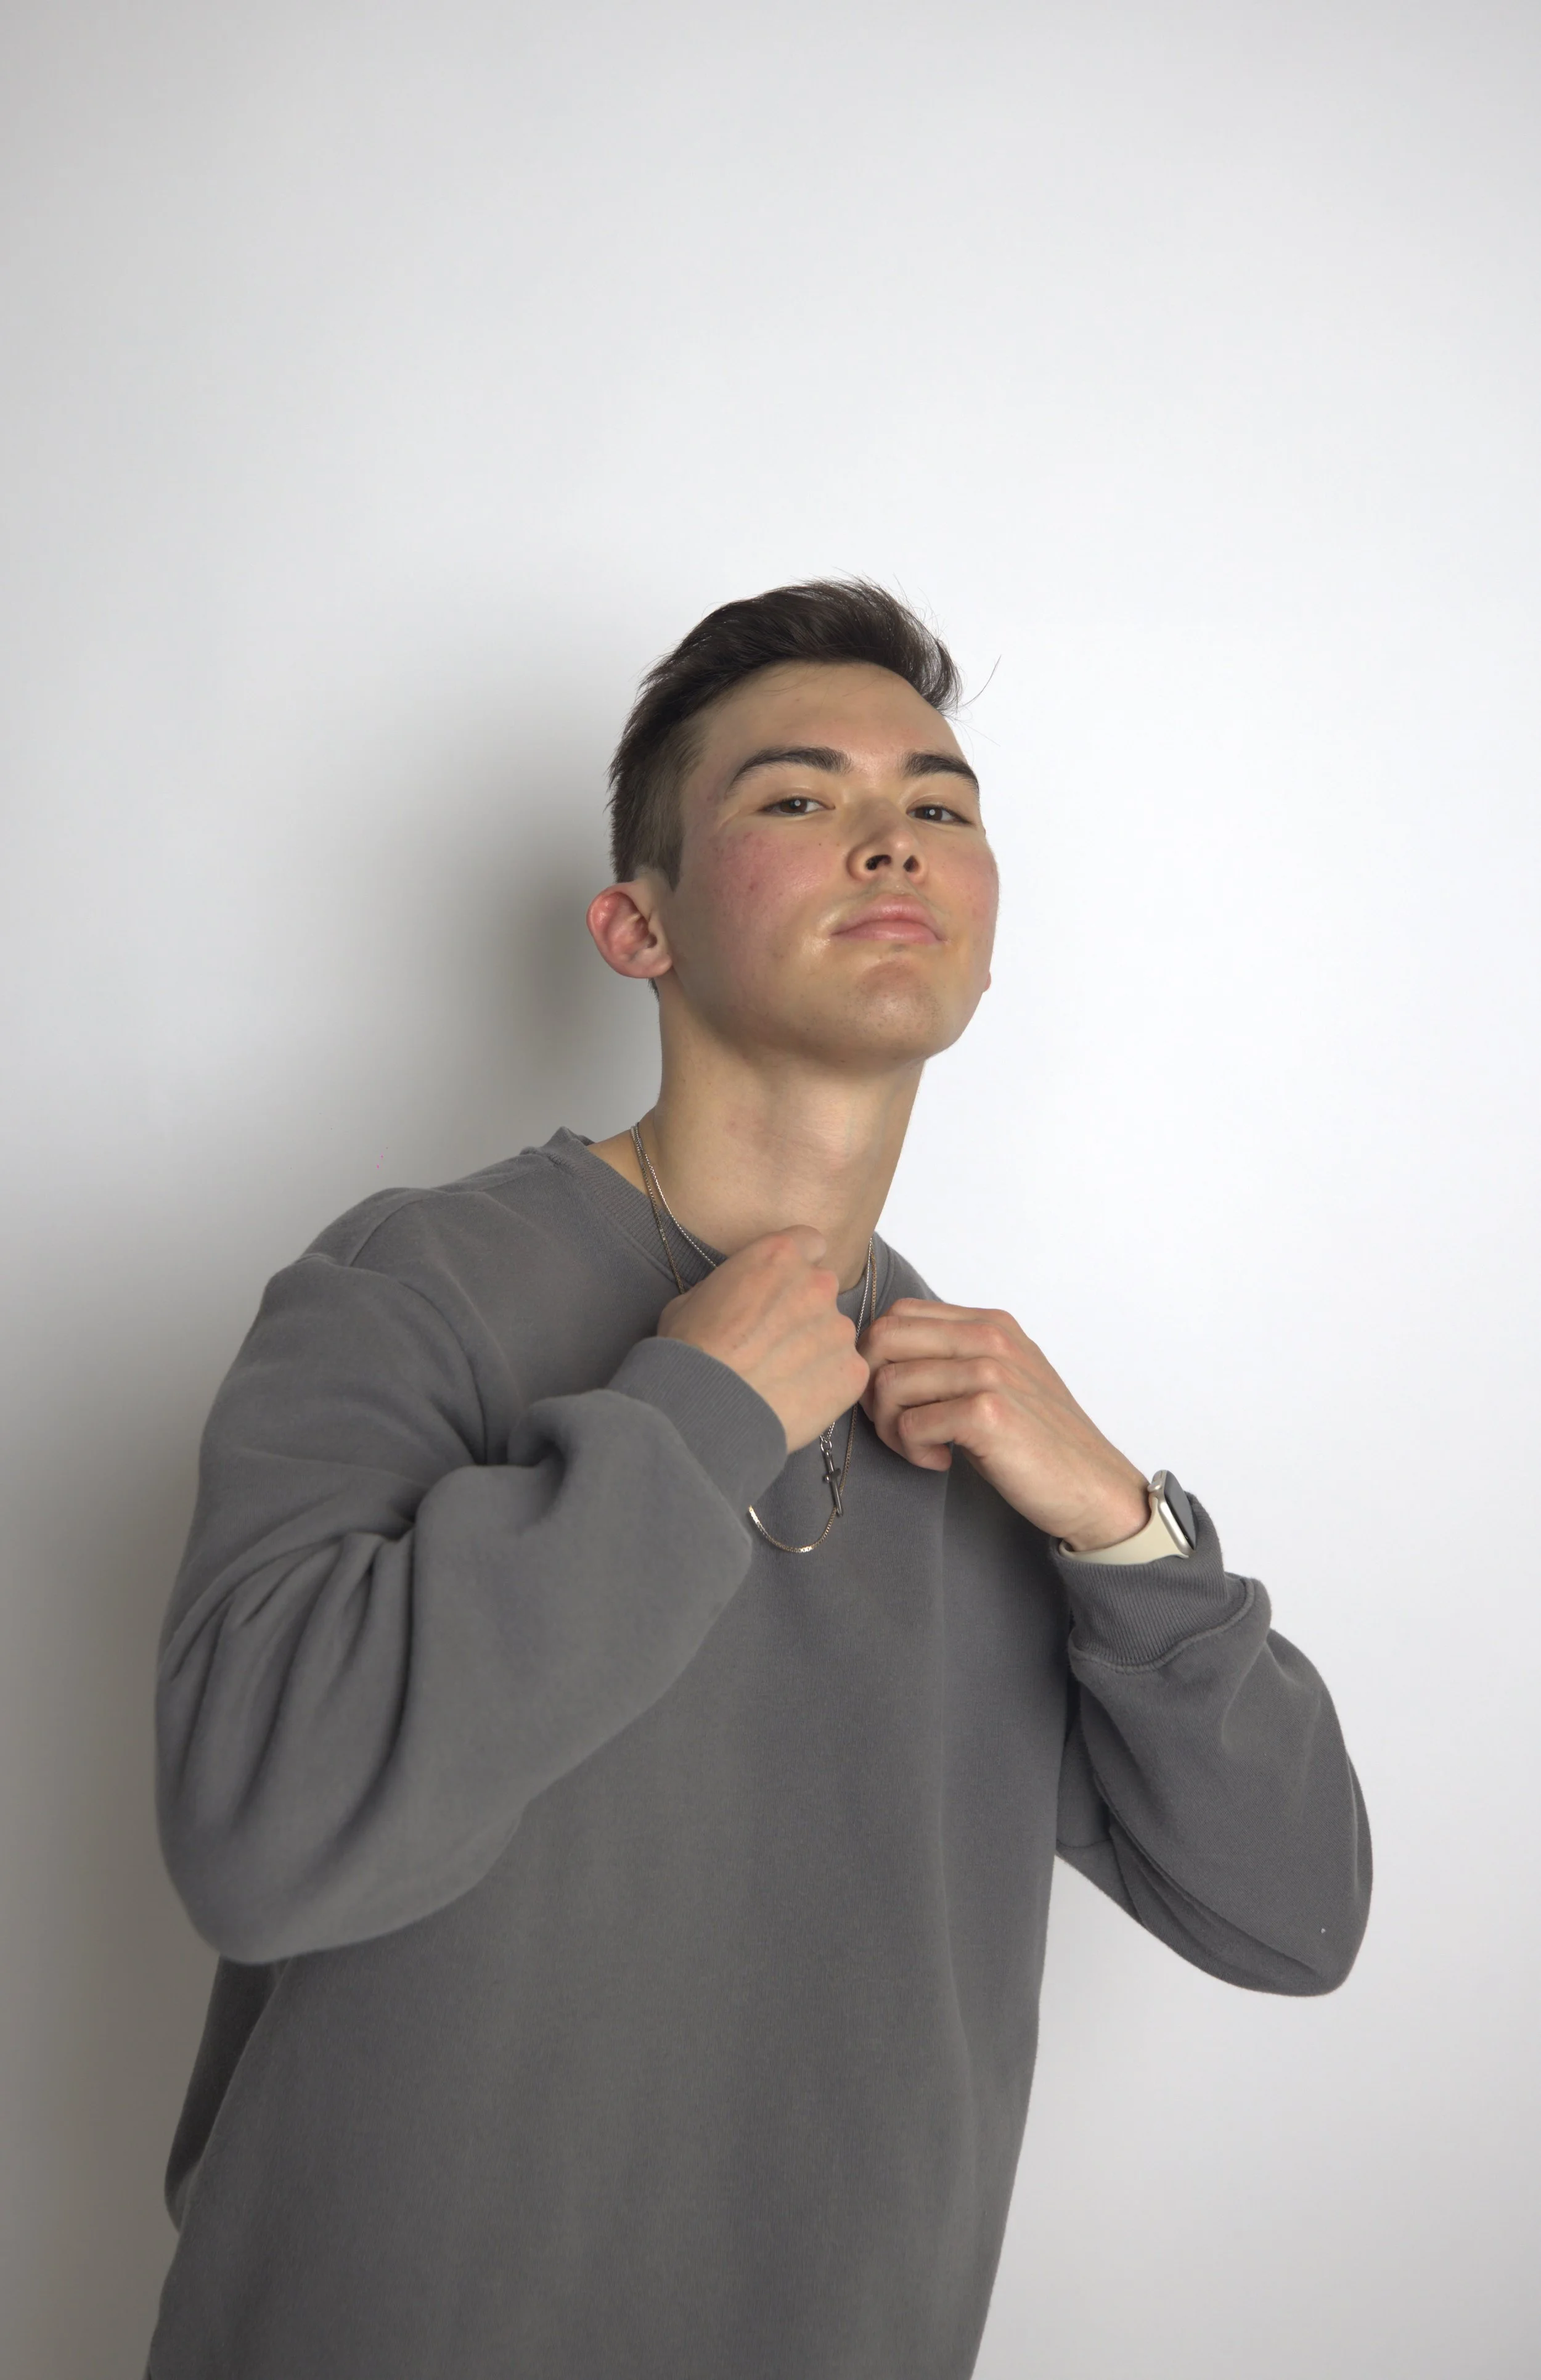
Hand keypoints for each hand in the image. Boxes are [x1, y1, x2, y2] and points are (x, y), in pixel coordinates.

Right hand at [657, 1228, 869, 1454]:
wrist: (704, 1408)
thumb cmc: (691, 1352)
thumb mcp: (694, 1297)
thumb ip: (733, 1285)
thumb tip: (738, 1297)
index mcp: (780, 1255)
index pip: (811, 1244)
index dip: (797, 1267)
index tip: (783, 1289)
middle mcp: (817, 1284)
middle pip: (823, 1290)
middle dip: (804, 1311)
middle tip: (775, 1342)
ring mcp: (839, 1328)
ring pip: (835, 1333)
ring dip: (816, 1349)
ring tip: (781, 1377)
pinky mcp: (851, 1370)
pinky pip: (845, 1371)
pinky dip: (827, 1384)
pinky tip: (796, 1398)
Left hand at [857, 1299, 1149, 1550]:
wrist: (1092, 1486)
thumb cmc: (1039, 1440)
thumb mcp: (1001, 1379)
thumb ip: (955, 1356)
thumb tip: (882, 1355)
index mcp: (989, 1323)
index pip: (898, 1315)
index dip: (878, 1358)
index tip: (896, 1400)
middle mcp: (989, 1337)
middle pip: (882, 1339)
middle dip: (872, 1389)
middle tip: (897, 1426)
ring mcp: (990, 1372)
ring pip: (889, 1384)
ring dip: (891, 1428)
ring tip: (922, 1449)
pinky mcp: (987, 1413)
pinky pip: (910, 1424)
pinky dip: (913, 1451)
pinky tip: (942, 1462)